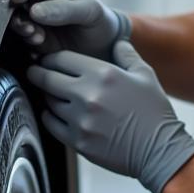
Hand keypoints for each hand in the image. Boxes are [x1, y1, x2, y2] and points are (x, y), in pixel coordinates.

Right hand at [9, 0, 129, 60]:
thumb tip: (34, 11)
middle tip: (25, 24)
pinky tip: (38, 41)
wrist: (99, 46)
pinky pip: (19, 29)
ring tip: (35, 35)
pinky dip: (25, 36)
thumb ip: (64, 10)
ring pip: (15, 11)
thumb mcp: (89, 12)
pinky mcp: (30, 26)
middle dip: (17, 8)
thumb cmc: (98, 21)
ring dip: (20, 24)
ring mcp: (33, 7)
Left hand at [26, 40, 193, 192]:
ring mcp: (80, 120)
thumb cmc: (154, 111)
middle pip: (48, 79)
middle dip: (38, 73)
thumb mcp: (145, 75)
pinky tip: (55, 113)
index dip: (50, 58)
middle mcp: (88, 95)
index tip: (46, 59)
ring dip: (48, 96)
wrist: (159, 150)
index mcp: (103, 74)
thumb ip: (127, 54)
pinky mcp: (77, 141)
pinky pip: (52, 124)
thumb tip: (116, 41)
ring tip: (52, 93)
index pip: (62, 59)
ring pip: (49, 102)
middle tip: (34, 71)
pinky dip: (50, 116)